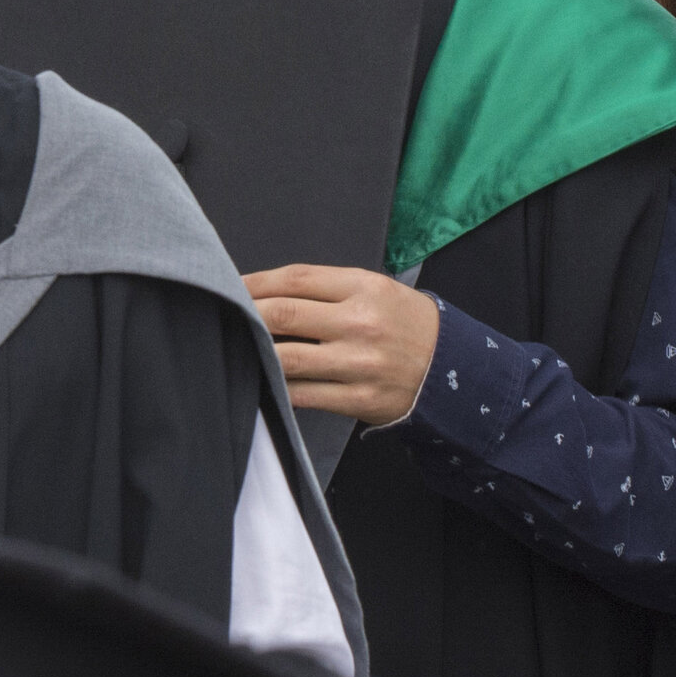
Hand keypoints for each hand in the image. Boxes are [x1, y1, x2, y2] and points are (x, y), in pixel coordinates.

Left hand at [247, 265, 440, 424]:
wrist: (453, 367)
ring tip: (238, 348)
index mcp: (364, 288)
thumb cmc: (404, 323)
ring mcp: (359, 363)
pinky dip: (278, 387)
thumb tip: (267, 294)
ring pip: (288, 357)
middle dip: (246, 314)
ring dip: (256, 353)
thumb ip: (326, 289)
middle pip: (284, 314)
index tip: (231, 284)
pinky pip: (304, 395)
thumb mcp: (375, 290)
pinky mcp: (360, 399)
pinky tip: (264, 379)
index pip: (296, 278)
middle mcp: (360, 322)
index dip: (255, 281)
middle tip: (222, 315)